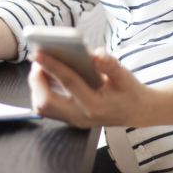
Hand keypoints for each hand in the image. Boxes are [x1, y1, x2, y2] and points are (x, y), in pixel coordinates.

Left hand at [28, 49, 153, 127]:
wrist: (136, 112)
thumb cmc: (129, 92)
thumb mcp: (125, 77)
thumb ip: (110, 65)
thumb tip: (96, 54)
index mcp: (95, 105)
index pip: (69, 83)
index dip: (53, 65)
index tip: (39, 52)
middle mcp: (81, 116)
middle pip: (46, 102)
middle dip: (36, 80)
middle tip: (37, 60)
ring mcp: (73, 120)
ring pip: (43, 107)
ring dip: (37, 86)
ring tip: (40, 66)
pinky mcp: (69, 118)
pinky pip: (47, 108)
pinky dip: (41, 91)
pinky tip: (47, 76)